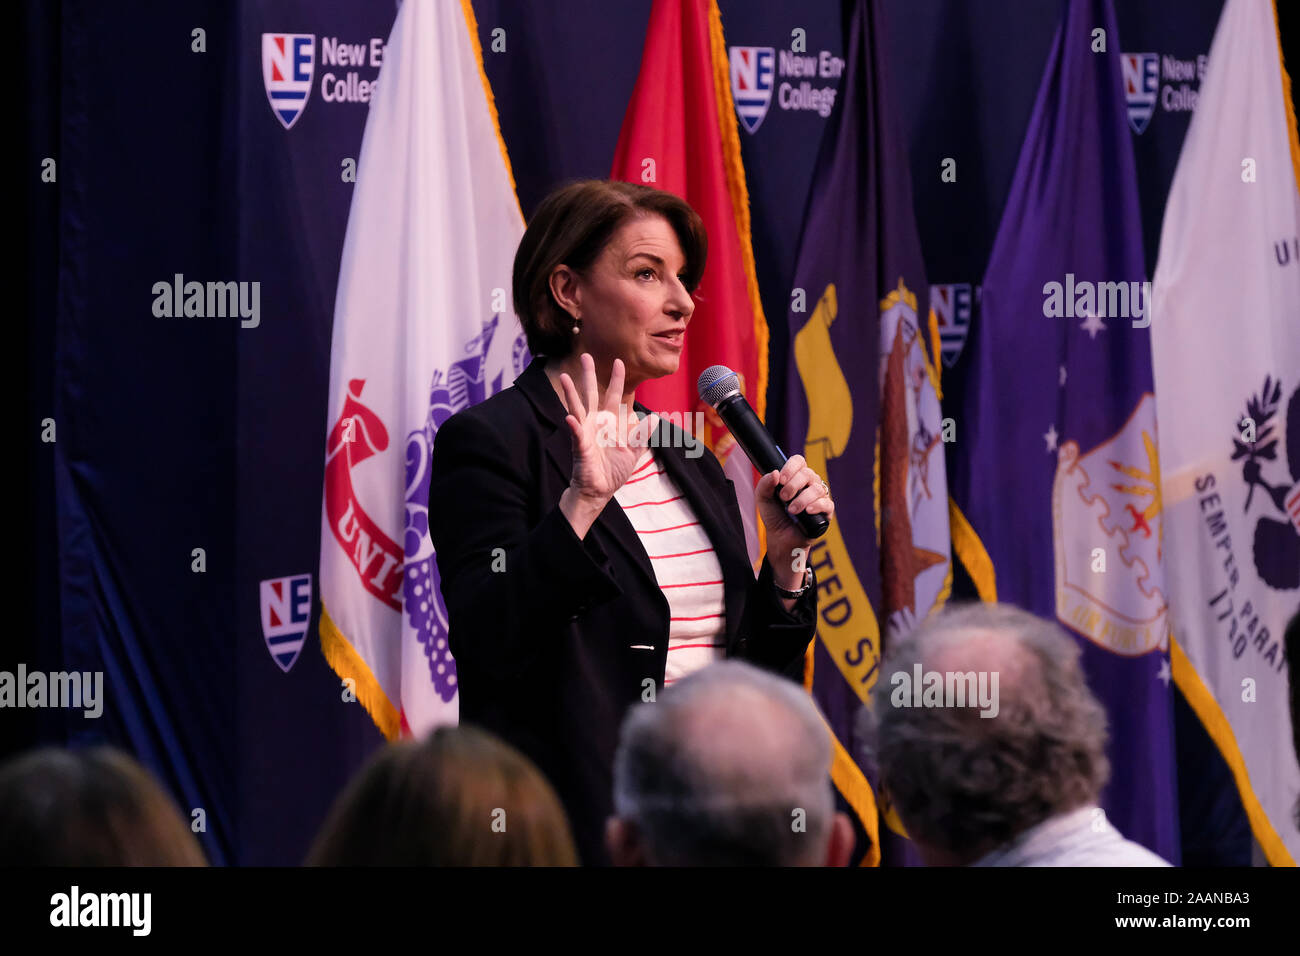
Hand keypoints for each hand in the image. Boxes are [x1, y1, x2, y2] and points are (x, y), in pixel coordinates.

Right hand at [558, 353, 656, 504]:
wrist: (600, 491)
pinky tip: (570, 417)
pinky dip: (574, 426)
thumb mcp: (633, 452)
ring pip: (577, 408)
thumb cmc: (613, 472)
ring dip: (571, 392)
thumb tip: (655, 418)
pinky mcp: (580, 447)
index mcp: (609, 423)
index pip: (614, 397)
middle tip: (585, 356)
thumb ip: (642, 435)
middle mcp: (595, 424)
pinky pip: (576, 434)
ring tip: (564, 376)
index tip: (619, 362)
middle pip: (591, 394)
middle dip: (589, 376)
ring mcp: (585, 433)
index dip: (616, 380)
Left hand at [756, 454, 833, 588]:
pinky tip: (808, 511)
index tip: (781, 479)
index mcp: (795, 477)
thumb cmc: (774, 516)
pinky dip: (817, 505)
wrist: (780, 538)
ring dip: (802, 498)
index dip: (791, 467)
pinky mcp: (826, 512)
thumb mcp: (763, 499)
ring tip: (791, 510)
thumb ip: (765, 484)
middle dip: (794, 485)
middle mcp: (809, 484)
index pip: (799, 462)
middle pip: (808, 473)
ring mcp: (819, 497)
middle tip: (783, 497)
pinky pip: (827, 503)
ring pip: (817, 489)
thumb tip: (775, 473)